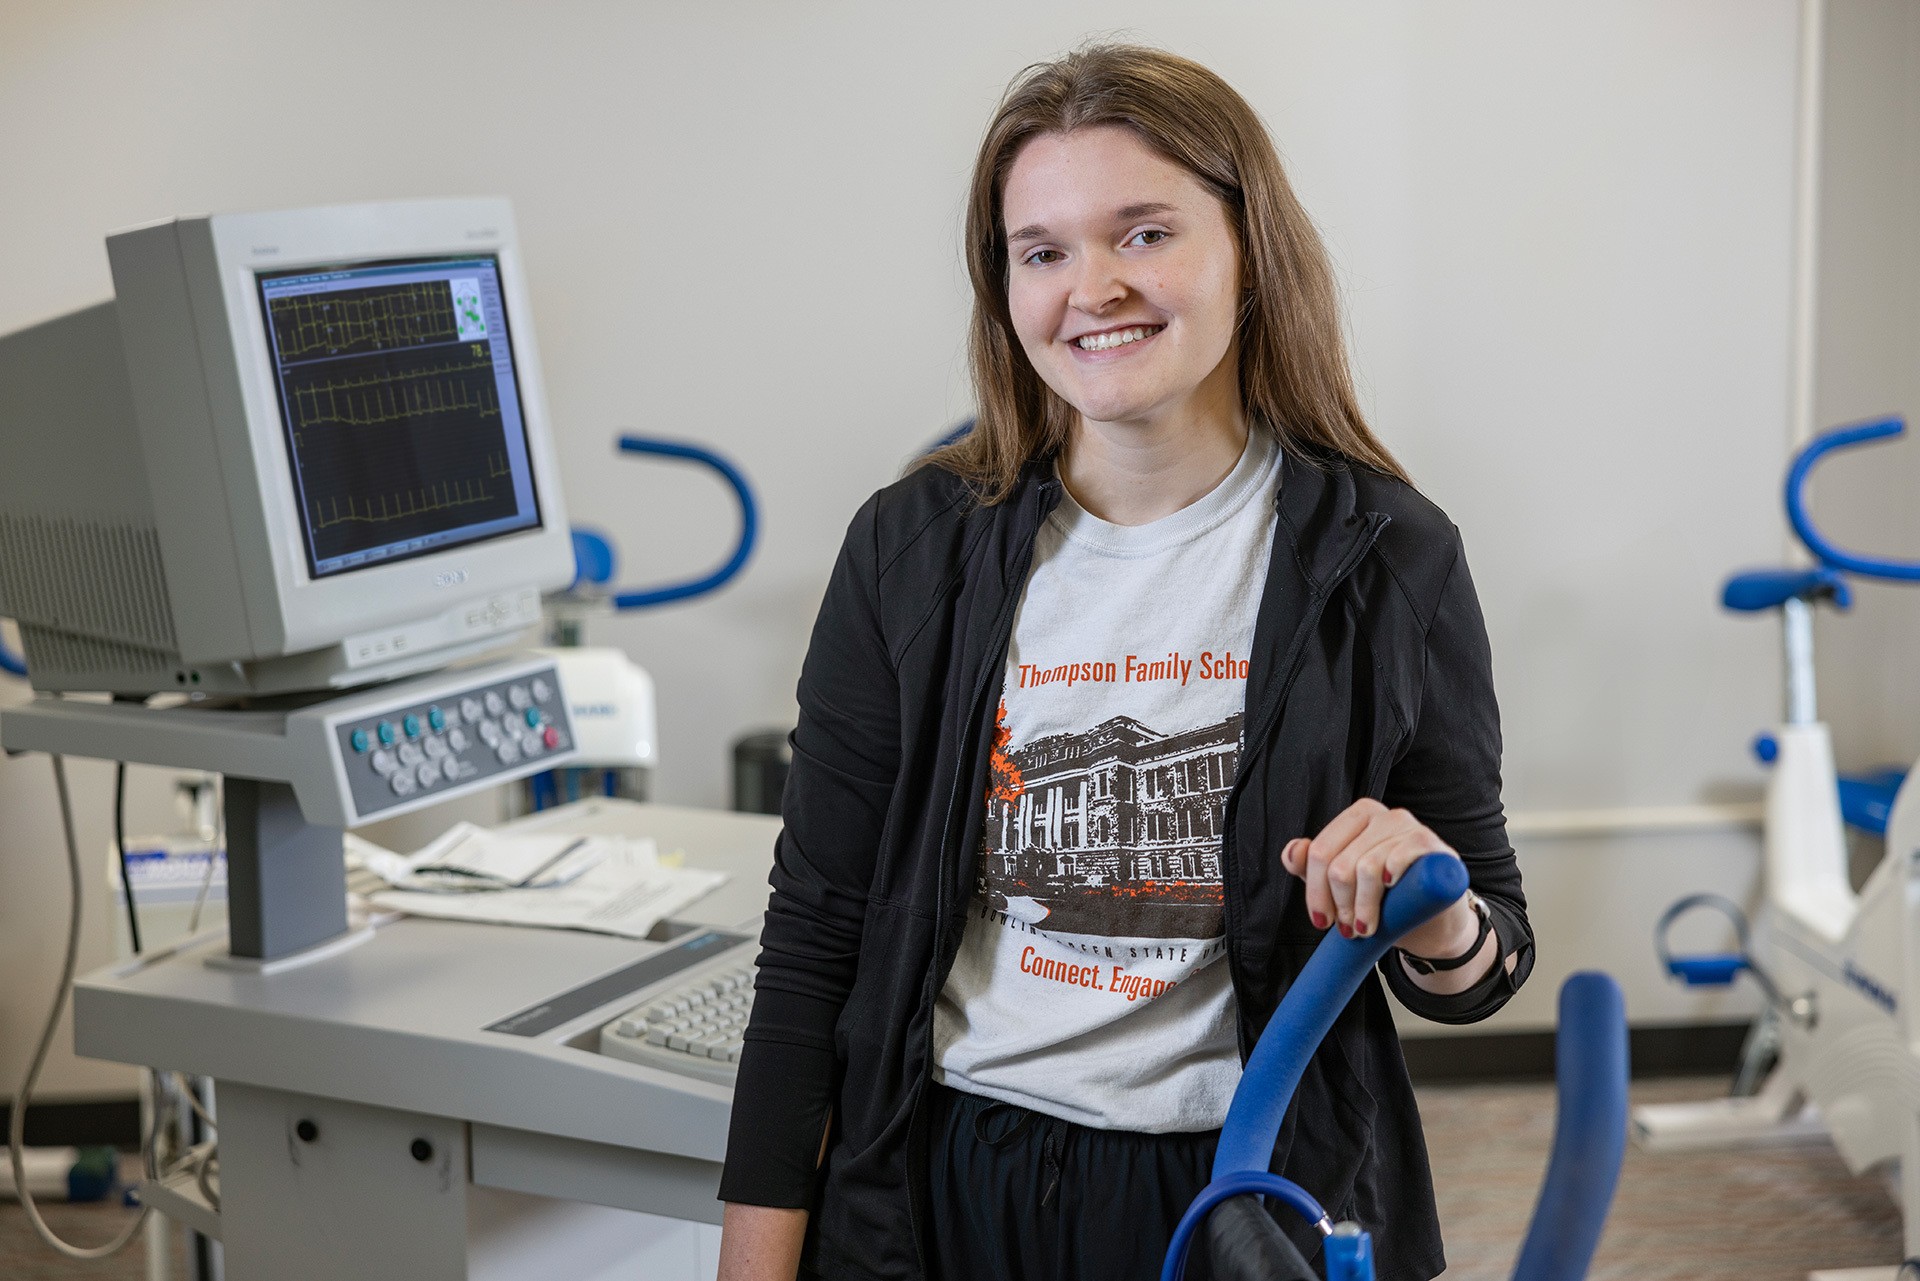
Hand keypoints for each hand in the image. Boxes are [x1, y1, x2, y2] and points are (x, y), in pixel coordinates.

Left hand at [1278, 798, 1474, 955]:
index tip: (1322, 920)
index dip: (1315, 892)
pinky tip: (1390, 891)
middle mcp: (1383, 816)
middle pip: (1339, 865)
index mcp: (1357, 817)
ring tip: (1366, 927)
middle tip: (1348, 929)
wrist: (1436, 915)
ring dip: (1363, 908)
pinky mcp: (1433, 846)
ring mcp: (1410, 828)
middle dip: (1340, 905)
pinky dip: (1390, 878)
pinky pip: (1400, 858)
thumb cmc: (1390, 896)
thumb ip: (1314, 866)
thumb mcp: (1346, 883)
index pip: (1320, 852)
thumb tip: (1292, 853)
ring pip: (1366, 868)